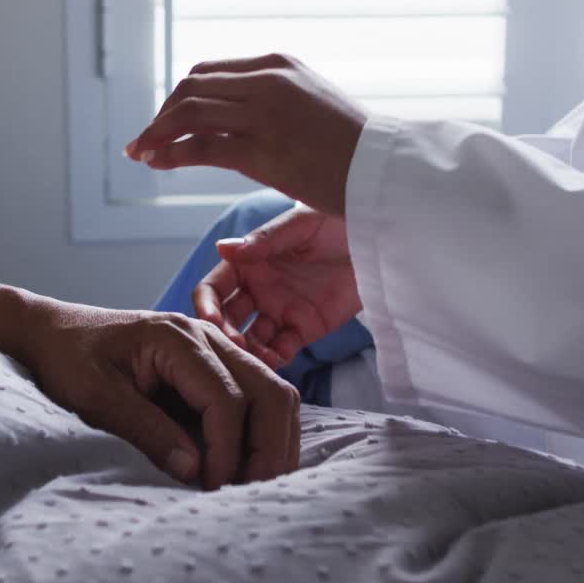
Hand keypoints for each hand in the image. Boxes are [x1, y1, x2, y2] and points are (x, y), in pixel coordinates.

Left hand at [23, 302, 300, 488]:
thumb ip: (146, 430)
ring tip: (256, 484)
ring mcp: (216, 349)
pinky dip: (263, 431)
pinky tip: (248, 464)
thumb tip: (194, 471)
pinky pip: (258, 396)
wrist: (53, 332)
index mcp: (177, 338)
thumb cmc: (68, 358)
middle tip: (252, 493)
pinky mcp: (214, 366)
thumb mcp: (96, 397)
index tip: (213, 488)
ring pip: (273, 392)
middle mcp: (207, 337)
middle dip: (268, 447)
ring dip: (273, 440)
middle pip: (268, 391)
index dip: (227, 449)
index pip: (227, 397)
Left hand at [124, 54, 367, 214]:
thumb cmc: (354, 147)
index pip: (209, 72)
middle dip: (161, 114)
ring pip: (189, 112)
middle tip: (144, 140)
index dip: (178, 98)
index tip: (164, 120)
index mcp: (278, 64)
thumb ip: (271, 104)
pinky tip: (157, 164)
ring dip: (156, 133)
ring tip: (140, 153)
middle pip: (191, 88)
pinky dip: (171, 153)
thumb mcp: (310, 106)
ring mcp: (265, 114)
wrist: (388, 169)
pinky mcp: (264, 150)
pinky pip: (201, 146)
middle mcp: (267, 81)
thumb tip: (233, 124)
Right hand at [194, 204, 361, 368]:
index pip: (214, 288)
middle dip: (224, 336)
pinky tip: (275, 362)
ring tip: (253, 362)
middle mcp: (258, 290)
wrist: (376, 238)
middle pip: (228, 320)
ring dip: (248, 353)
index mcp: (248, 264)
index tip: (209, 321)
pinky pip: (282, 349)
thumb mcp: (299, 225)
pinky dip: (275, 360)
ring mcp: (280, 311)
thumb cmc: (334, 220)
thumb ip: (263, 241)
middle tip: (232, 347)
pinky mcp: (305, 329)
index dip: (206, 305)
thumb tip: (222, 247)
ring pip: (253, 340)